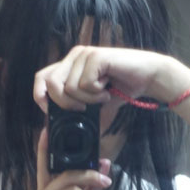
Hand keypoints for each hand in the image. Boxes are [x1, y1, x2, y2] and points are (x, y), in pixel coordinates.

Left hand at [32, 45, 167, 112]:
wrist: (148, 78)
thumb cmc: (121, 90)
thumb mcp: (94, 106)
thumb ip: (76, 114)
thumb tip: (61, 134)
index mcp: (69, 66)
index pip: (41, 78)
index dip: (41, 97)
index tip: (53, 112)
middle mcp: (74, 56)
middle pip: (51, 84)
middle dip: (65, 104)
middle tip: (84, 108)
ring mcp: (84, 54)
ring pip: (69, 87)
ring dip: (88, 100)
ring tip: (102, 95)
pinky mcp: (96, 56)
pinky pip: (85, 84)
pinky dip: (97, 94)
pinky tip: (108, 89)